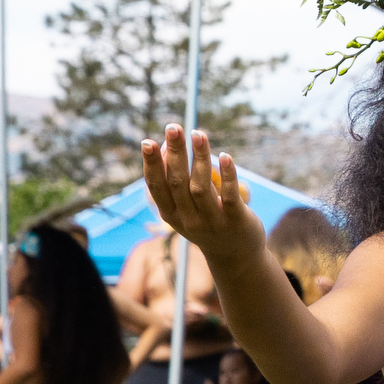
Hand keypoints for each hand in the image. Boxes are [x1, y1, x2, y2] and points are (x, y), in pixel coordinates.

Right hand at [139, 123, 270, 269]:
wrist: (236, 257)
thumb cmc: (207, 224)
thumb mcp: (185, 209)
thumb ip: (176, 183)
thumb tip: (165, 147)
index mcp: (171, 214)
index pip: (157, 187)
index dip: (151, 165)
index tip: (148, 141)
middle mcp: (188, 219)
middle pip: (177, 182)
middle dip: (174, 153)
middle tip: (173, 127)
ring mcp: (212, 221)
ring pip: (201, 186)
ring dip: (199, 158)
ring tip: (198, 133)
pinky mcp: (235, 220)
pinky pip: (229, 195)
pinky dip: (226, 175)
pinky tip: (224, 156)